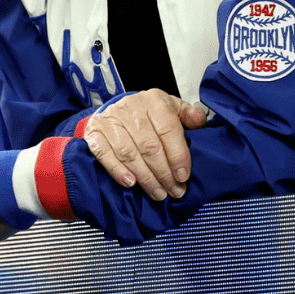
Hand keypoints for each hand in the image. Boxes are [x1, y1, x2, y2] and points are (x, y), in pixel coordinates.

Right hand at [83, 90, 207, 200]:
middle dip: (163, 173)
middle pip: (149, 146)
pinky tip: (130, 183)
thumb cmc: (148, 114)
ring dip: (145, 177)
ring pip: (129, 153)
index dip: (177, 155)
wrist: (115, 109)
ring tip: (157, 193)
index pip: (168, 130)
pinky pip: (104, 154)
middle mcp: (131, 108)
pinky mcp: (94, 132)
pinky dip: (117, 170)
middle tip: (173, 191)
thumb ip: (187, 115)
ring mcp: (111, 120)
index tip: (183, 176)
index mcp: (155, 101)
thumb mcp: (171, 108)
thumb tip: (200, 121)